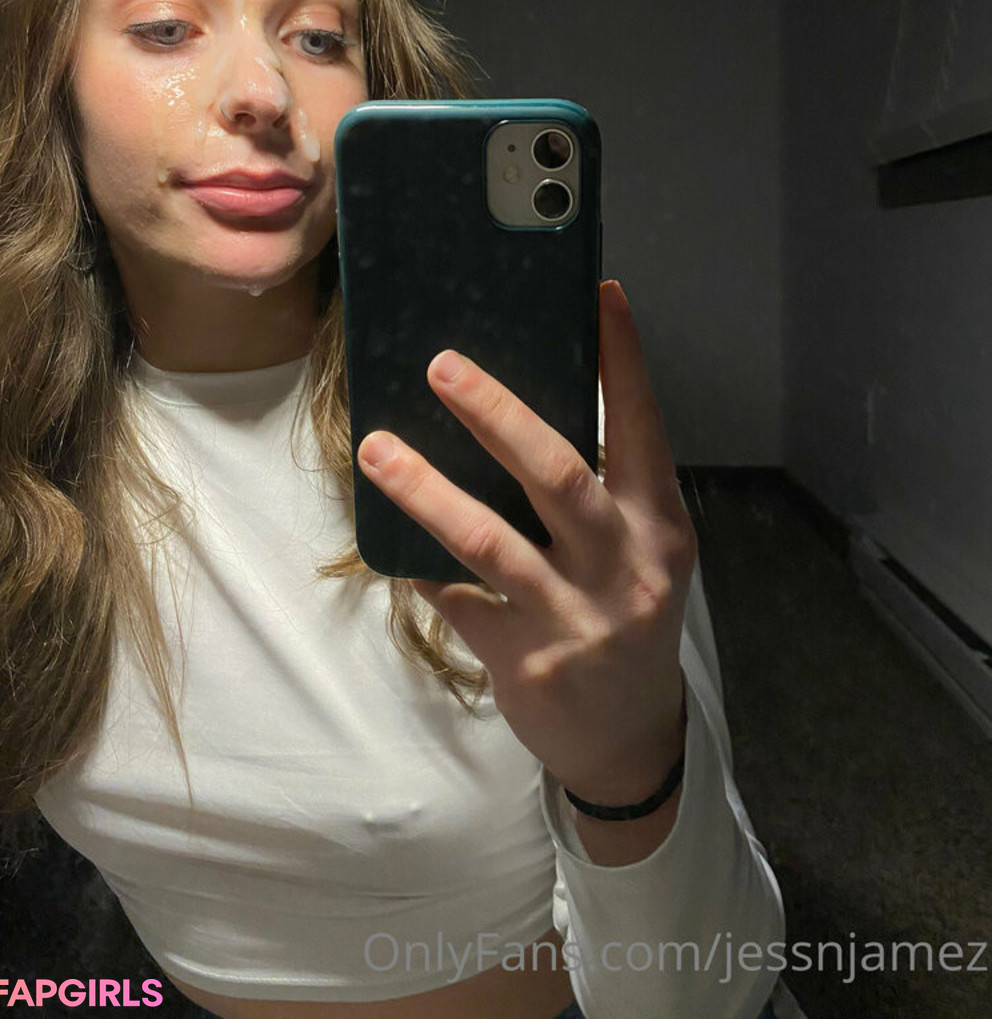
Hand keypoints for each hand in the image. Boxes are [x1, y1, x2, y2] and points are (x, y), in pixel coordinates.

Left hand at [356, 280, 695, 807]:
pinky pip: (454, 598)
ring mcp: (573, 618)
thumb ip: (601, 490)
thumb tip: (522, 409)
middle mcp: (624, 567)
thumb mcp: (638, 552)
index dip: (623, 361)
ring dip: (427, 488)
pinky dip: (419, 564)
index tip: (600, 296)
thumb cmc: (626, 618)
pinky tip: (388, 539)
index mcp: (659, 527)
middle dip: (497, 413)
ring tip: (376, 448)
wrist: (629, 738)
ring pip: (491, 541)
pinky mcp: (523, 660)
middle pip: (559, 475)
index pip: (644, 428)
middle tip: (441, 364)